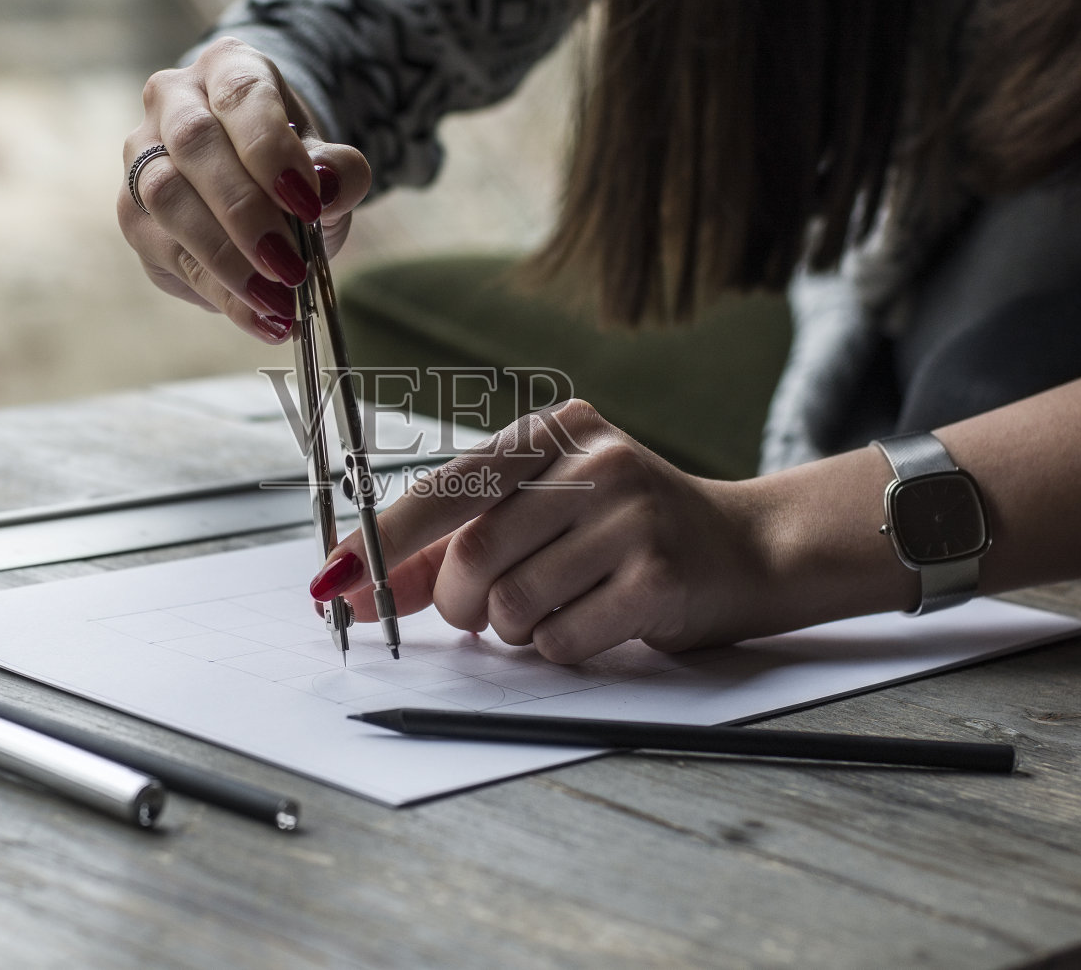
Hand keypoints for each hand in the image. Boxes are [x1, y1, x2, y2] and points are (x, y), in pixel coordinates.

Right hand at [118, 37, 371, 343]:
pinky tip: (263, 319)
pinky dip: (221, 293)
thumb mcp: (328, 163)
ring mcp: (142, 157)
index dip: (271, 151)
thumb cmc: (292, 165)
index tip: (309, 203)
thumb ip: (341, 170)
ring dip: (226, 257)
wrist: (254, 181)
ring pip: (167, 198)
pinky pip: (169, 254)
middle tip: (290, 264)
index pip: (241, 97)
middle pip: (194, 144)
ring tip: (278, 300)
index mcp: (227, 69)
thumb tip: (332, 185)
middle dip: (244, 211)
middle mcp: (172, 102)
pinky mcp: (134, 215)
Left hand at [309, 400, 783, 663]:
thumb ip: (450, 546)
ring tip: (551, 607)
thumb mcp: (541, 516)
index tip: (334, 580)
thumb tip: (363, 583)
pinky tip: (593, 620)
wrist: (746, 549)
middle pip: (472, 554)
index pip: (444, 487)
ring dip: (513, 629)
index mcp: (550, 432)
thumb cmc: (624, 534)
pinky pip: (561, 638)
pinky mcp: (658, 572)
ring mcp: (630, 513)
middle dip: (460, 603)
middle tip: (482, 611)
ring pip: (512, 602)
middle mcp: (591, 460)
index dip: (383, 540)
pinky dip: (558, 648)